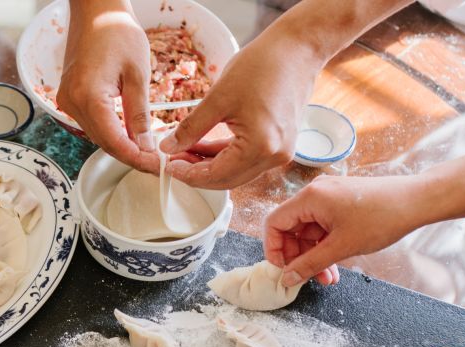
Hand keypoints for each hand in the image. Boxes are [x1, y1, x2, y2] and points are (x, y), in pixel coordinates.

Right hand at [57, 0, 157, 171]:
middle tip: (157, 164)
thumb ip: (139, 115)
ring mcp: (67, 101)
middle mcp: (72, 103)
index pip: (114, 143)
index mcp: (89, 97)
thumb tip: (146, 147)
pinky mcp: (69, 97)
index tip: (157, 167)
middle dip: (131, 156)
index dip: (137, 159)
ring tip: (148, 152)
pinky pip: (92, 124)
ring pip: (98, 136)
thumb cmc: (117, 32)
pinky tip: (130, 137)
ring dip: (122, 147)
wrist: (95, 10)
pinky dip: (111, 133)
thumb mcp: (138, 75)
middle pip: (104, 143)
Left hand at [158, 19, 324, 188]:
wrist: (297, 49)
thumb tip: (168, 147)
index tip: (168, 166)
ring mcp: (281, 152)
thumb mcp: (218, 98)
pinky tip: (203, 146)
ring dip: (210, 165)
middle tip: (173, 161)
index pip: (217, 175)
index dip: (189, 174)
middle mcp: (275, 156)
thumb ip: (191, 127)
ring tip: (184, 151)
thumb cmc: (262, 66)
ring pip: (237, 172)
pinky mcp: (280, 144)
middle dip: (197, 173)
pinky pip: (247, 159)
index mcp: (261, 146)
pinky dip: (225, 156)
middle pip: (228, 180)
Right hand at [263, 174, 425, 287]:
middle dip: (298, 257)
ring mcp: (328, 198)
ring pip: (308, 232)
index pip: (274, 223)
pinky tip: (336, 266)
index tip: (282, 269)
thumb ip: (310, 264)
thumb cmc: (383, 217)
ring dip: (314, 256)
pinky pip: (322, 228)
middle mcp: (315, 194)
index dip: (273, 248)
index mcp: (310, 198)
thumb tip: (288, 277)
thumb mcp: (342, 247)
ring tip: (327, 278)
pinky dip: (325, 247)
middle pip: (290, 229)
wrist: (417, 201)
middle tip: (307, 278)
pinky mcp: (340, 204)